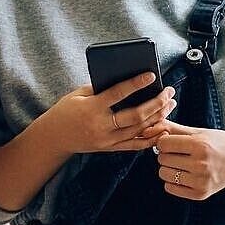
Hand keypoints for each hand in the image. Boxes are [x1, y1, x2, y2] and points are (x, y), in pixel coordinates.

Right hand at [33, 76, 175, 155]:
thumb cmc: (65, 111)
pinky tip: (163, 128)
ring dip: (158, 117)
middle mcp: (102, 125)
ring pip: (139, 130)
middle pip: (136, 115)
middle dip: (156, 103)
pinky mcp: (110, 148)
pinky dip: (151, 138)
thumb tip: (126, 80)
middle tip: (168, 92)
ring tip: (170, 105)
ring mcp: (107, 140)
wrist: (54, 137)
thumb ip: (100, 89)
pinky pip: (135, 145)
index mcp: (92, 108)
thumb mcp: (78, 95)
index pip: (118, 94)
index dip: (136, 84)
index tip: (151, 75)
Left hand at [154, 123, 224, 199]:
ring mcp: (201, 181)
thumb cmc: (218, 143)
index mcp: (200, 145)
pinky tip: (184, 175)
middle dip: (167, 154)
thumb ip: (172, 128)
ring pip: (164, 174)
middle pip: (162, 159)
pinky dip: (172, 181)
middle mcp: (200, 164)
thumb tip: (147, 127)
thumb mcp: (199, 132)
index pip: (163, 144)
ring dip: (168, 168)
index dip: (164, 141)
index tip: (173, 141)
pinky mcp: (200, 194)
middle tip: (179, 153)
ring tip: (181, 164)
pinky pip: (170, 188)